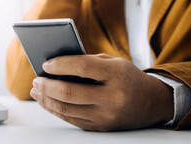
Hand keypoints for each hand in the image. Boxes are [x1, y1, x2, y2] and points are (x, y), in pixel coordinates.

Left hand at [30, 54, 172, 130]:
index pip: (83, 67)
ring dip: (47, 99)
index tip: (46, 64)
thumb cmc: (128, 78)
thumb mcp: (114, 63)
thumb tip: (55, 66)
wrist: (154, 103)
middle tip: (36, 80)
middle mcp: (113, 97)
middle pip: (70, 93)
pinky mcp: (101, 127)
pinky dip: (55, 110)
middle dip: (47, 86)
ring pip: (67, 109)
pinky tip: (47, 101)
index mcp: (117, 75)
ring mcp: (107, 116)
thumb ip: (87, 62)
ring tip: (36, 90)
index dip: (61, 65)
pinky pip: (72, 119)